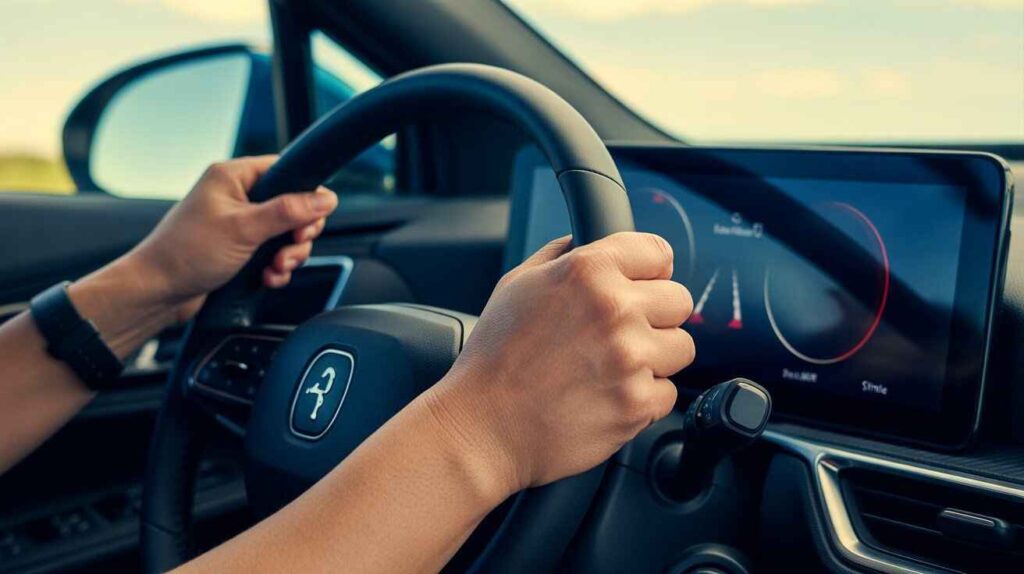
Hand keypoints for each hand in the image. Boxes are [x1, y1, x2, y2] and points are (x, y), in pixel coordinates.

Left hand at [127, 155, 337, 319]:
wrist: (158, 292)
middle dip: (298, 234)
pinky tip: (266, 278)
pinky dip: (276, 268)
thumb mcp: (244, 228)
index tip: (310, 220)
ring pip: (286, 234)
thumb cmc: (185, 253)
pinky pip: (274, 253)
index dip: (306, 195)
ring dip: (288, 255)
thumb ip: (288, 211)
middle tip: (288, 249)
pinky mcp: (241, 248)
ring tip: (274, 269)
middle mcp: (238, 196)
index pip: (287, 171)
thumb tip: (325, 198)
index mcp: (234, 177)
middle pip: (294, 206)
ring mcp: (240, 223)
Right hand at [425, 233, 694, 496]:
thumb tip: (591, 242)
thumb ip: (562, 254)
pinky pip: (667, 393)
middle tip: (620, 333)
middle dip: (655, 316)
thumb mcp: (516, 284)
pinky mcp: (637, 404)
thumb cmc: (493, 360)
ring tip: (611, 368)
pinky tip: (606, 396)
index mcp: (588, 271)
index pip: (658, 252)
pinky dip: (643, 398)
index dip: (649, 270)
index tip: (641, 284)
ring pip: (681, 348)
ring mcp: (630, 359)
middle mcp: (615, 310)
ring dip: (654, 358)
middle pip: (679, 300)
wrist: (481, 428)